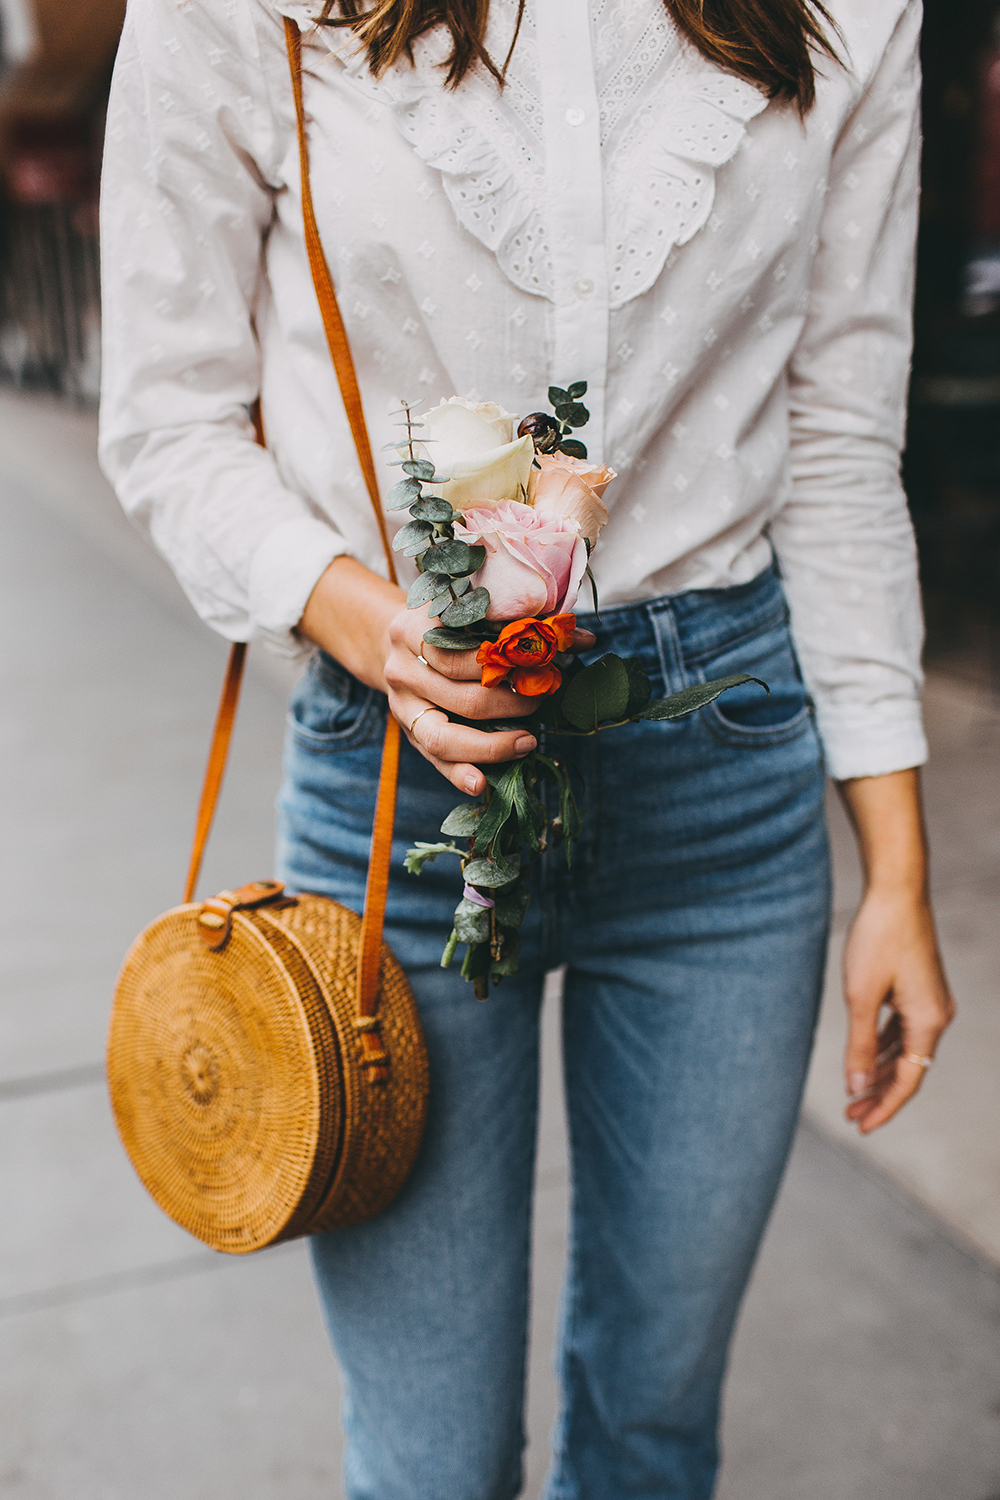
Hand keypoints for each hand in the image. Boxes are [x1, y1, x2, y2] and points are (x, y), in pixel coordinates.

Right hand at [298, 555, 594, 796]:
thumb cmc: (444, 625)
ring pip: (443, 735)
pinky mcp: (408, 733)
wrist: (391, 642)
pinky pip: (434, 760)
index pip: (461, 650)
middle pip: (460, 694)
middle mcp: (402, 669)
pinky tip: (481, 784)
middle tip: (540, 702)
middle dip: (507, 703)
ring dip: (491, 744)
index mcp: (414, 629)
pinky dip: (458, 775)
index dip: (505, 662)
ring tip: (528, 742)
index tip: (540, 665)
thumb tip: (586, 639)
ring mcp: (401, 706)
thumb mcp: (469, 613)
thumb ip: (520, 622)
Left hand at [841, 887, 954, 1131]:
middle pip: (909, 1069)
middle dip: (879, 1094)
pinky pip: (905, 1031)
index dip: (884, 1107)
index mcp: (928, 1022)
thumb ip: (860, 1046)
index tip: (860, 1126)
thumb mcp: (860, 996)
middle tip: (850, 1116)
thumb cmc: (877, 939)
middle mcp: (938, 1016)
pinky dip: (886, 1048)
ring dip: (881, 1072)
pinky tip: (867, 1060)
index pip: (908, 1081)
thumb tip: (859, 1087)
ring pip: (906, 1051)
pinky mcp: (921, 990)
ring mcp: (932, 1002)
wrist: (896, 892)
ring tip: (854, 1093)